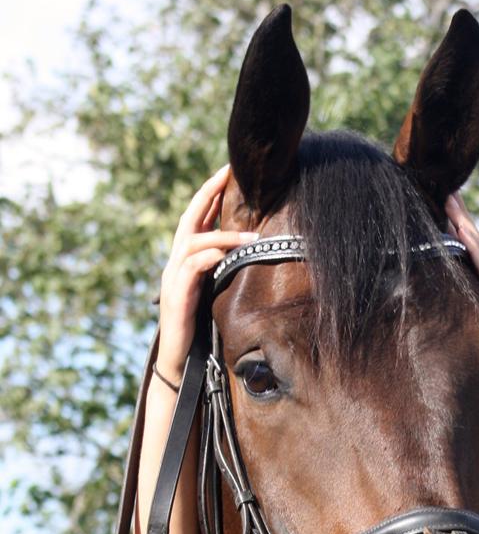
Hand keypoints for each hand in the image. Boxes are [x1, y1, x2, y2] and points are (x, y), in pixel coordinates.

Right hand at [157, 166, 258, 383]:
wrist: (180, 361)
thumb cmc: (200, 327)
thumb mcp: (215, 291)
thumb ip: (224, 269)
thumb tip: (250, 250)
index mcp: (186, 259)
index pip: (197, 218)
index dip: (210, 194)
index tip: (228, 172)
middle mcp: (175, 262)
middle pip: (190, 218)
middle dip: (208, 194)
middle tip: (228, 174)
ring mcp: (173, 278)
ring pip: (193, 241)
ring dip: (222, 234)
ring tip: (251, 236)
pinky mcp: (177, 296)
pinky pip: (191, 268)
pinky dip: (209, 257)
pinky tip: (225, 254)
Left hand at [445, 192, 478, 328]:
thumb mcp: (469, 340)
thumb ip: (459, 319)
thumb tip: (431, 306)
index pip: (468, 256)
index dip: (457, 231)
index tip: (444, 206)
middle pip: (475, 248)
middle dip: (461, 219)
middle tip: (447, 190)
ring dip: (466, 227)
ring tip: (452, 201)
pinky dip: (475, 251)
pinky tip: (464, 233)